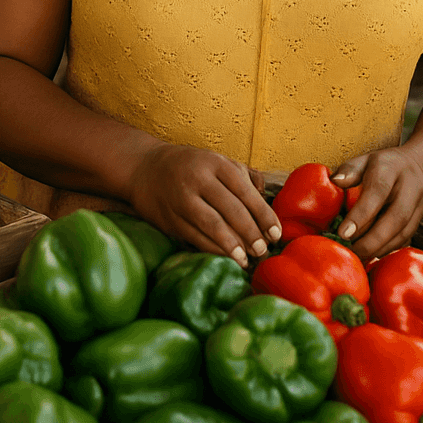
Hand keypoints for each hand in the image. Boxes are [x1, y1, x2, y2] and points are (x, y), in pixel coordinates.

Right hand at [127, 143, 281, 267]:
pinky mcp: (170, 219)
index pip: (245, 191)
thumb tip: (266, 198)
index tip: (276, 233)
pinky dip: (213, 250)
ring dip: (232, 246)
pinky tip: (226, 258)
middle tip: (263, 250)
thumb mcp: (218, 161)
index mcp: (216, 163)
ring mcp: (182, 199)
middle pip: (231, 210)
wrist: (146, 169)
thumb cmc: (192, 166)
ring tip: (247, 260)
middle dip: (251, 233)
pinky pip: (195, 237)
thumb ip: (245, 176)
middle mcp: (199, 179)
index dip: (263, 214)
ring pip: (212, 226)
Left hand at [331, 147, 422, 262]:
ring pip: (404, 232)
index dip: (361, 214)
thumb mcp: (365, 160)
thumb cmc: (383, 166)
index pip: (378, 191)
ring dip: (380, 248)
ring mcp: (419, 205)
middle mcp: (409, 187)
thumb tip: (335, 182)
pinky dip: (388, 250)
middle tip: (352, 250)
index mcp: (391, 169)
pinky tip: (372, 254)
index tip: (343, 233)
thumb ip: (350, 170)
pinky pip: (406, 239)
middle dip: (373, 239)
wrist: (417, 167)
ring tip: (359, 255)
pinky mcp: (420, 220)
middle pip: (396, 217)